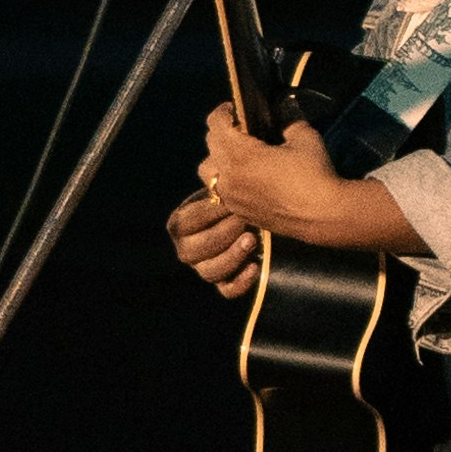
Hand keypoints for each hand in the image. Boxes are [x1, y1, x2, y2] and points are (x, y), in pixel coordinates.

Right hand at [168, 177, 261, 302]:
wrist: (267, 209)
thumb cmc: (246, 186)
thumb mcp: (230, 177)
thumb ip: (218, 171)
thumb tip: (215, 161)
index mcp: (183, 222)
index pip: (183, 223)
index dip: (205, 213)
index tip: (229, 199)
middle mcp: (190, 248)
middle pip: (191, 251)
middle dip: (219, 234)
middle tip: (243, 218)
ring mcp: (207, 267)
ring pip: (209, 272)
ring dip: (230, 257)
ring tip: (252, 239)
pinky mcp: (228, 282)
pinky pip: (227, 290)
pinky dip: (240, 282)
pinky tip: (255, 267)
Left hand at [198, 104, 414, 254]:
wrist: (323, 215)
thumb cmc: (313, 173)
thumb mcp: (303, 137)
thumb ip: (288, 122)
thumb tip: (283, 115)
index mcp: (239, 153)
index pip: (215, 125)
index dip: (222, 112)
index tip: (234, 108)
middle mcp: (228, 177)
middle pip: (210, 147)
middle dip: (221, 134)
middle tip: (240, 130)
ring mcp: (232, 198)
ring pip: (210, 174)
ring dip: (218, 161)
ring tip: (238, 158)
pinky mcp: (240, 214)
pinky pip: (223, 193)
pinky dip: (229, 182)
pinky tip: (249, 180)